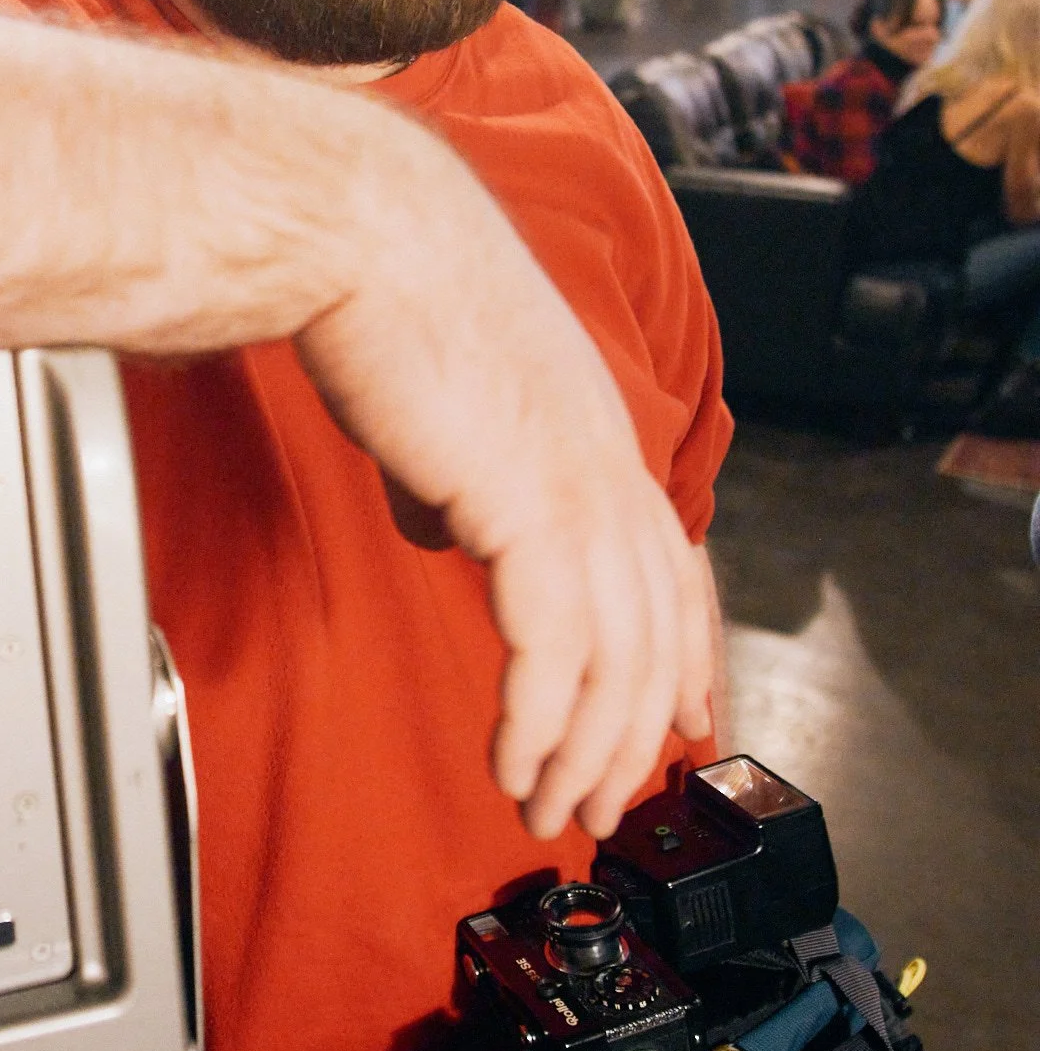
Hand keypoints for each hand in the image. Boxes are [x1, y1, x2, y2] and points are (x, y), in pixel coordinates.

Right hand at [297, 185, 713, 844]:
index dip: (684, 652)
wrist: (367, 241)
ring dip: (584, 752)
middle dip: (631, 736)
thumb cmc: (387, 298)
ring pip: (616, 659)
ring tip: (548, 809)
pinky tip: (513, 762)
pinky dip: (538, 724)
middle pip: (655, 632)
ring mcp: (580, 488)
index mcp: (597, 433)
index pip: (672, 566)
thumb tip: (440, 524)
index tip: (680, 719)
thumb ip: (456, 472)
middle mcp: (610, 464)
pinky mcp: (531, 511)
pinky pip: (554, 653)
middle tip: (598, 805)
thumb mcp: (443, 401)